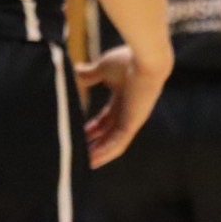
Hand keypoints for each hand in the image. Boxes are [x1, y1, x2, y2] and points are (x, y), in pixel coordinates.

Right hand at [77, 47, 168, 167]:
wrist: (145, 58)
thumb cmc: (127, 60)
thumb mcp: (102, 69)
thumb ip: (90, 74)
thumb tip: (75, 71)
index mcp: (122, 98)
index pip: (106, 119)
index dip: (93, 128)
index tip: (78, 133)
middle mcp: (128, 111)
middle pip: (109, 133)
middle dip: (94, 143)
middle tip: (77, 152)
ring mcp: (132, 119)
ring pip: (114, 142)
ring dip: (99, 153)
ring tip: (84, 163)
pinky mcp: (133, 123)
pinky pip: (119, 143)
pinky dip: (106, 152)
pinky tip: (93, 160)